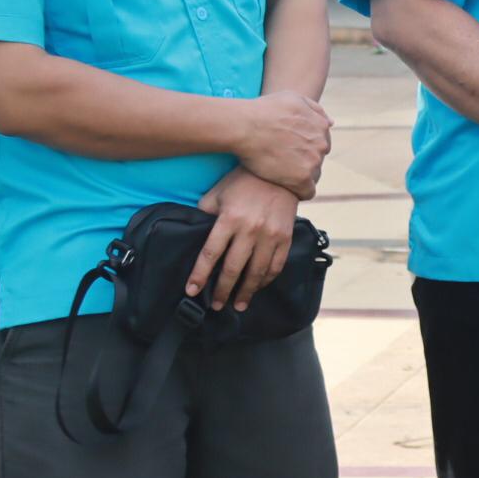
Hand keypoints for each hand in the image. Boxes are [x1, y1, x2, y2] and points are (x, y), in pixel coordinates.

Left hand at [188, 169, 298, 311]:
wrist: (281, 172)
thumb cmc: (244, 181)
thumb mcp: (217, 193)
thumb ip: (204, 213)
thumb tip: (193, 233)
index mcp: (229, 219)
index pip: (210, 254)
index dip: (200, 275)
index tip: (192, 291)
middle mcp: (250, 229)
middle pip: (233, 268)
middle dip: (222, 291)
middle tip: (216, 305)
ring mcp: (270, 235)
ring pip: (256, 272)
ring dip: (246, 292)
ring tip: (238, 305)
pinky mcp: (286, 237)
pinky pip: (276, 265)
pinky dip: (266, 279)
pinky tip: (258, 287)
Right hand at [233, 91, 330, 198]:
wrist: (246, 126)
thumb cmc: (264, 110)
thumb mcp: (294, 98)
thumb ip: (315, 110)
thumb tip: (331, 123)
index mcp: (322, 126)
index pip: (320, 143)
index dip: (304, 148)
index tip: (289, 151)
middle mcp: (321, 144)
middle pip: (317, 159)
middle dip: (304, 161)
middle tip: (283, 164)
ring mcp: (313, 161)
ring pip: (313, 175)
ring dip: (300, 176)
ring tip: (281, 176)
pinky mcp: (301, 178)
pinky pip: (307, 192)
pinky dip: (298, 192)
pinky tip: (285, 188)